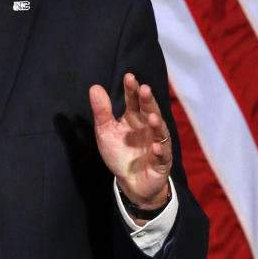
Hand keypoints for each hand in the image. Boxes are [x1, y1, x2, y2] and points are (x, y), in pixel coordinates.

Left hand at [90, 73, 171, 209]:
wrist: (130, 182)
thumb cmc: (120, 153)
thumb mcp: (105, 131)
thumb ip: (102, 111)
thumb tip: (94, 87)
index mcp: (134, 118)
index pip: (134, 100)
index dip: (132, 89)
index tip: (129, 76)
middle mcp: (147, 127)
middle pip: (149, 111)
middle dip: (148, 101)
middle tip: (144, 89)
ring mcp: (156, 144)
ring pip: (159, 132)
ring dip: (157, 125)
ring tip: (152, 117)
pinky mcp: (161, 162)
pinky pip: (162, 156)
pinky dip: (160, 151)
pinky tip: (155, 147)